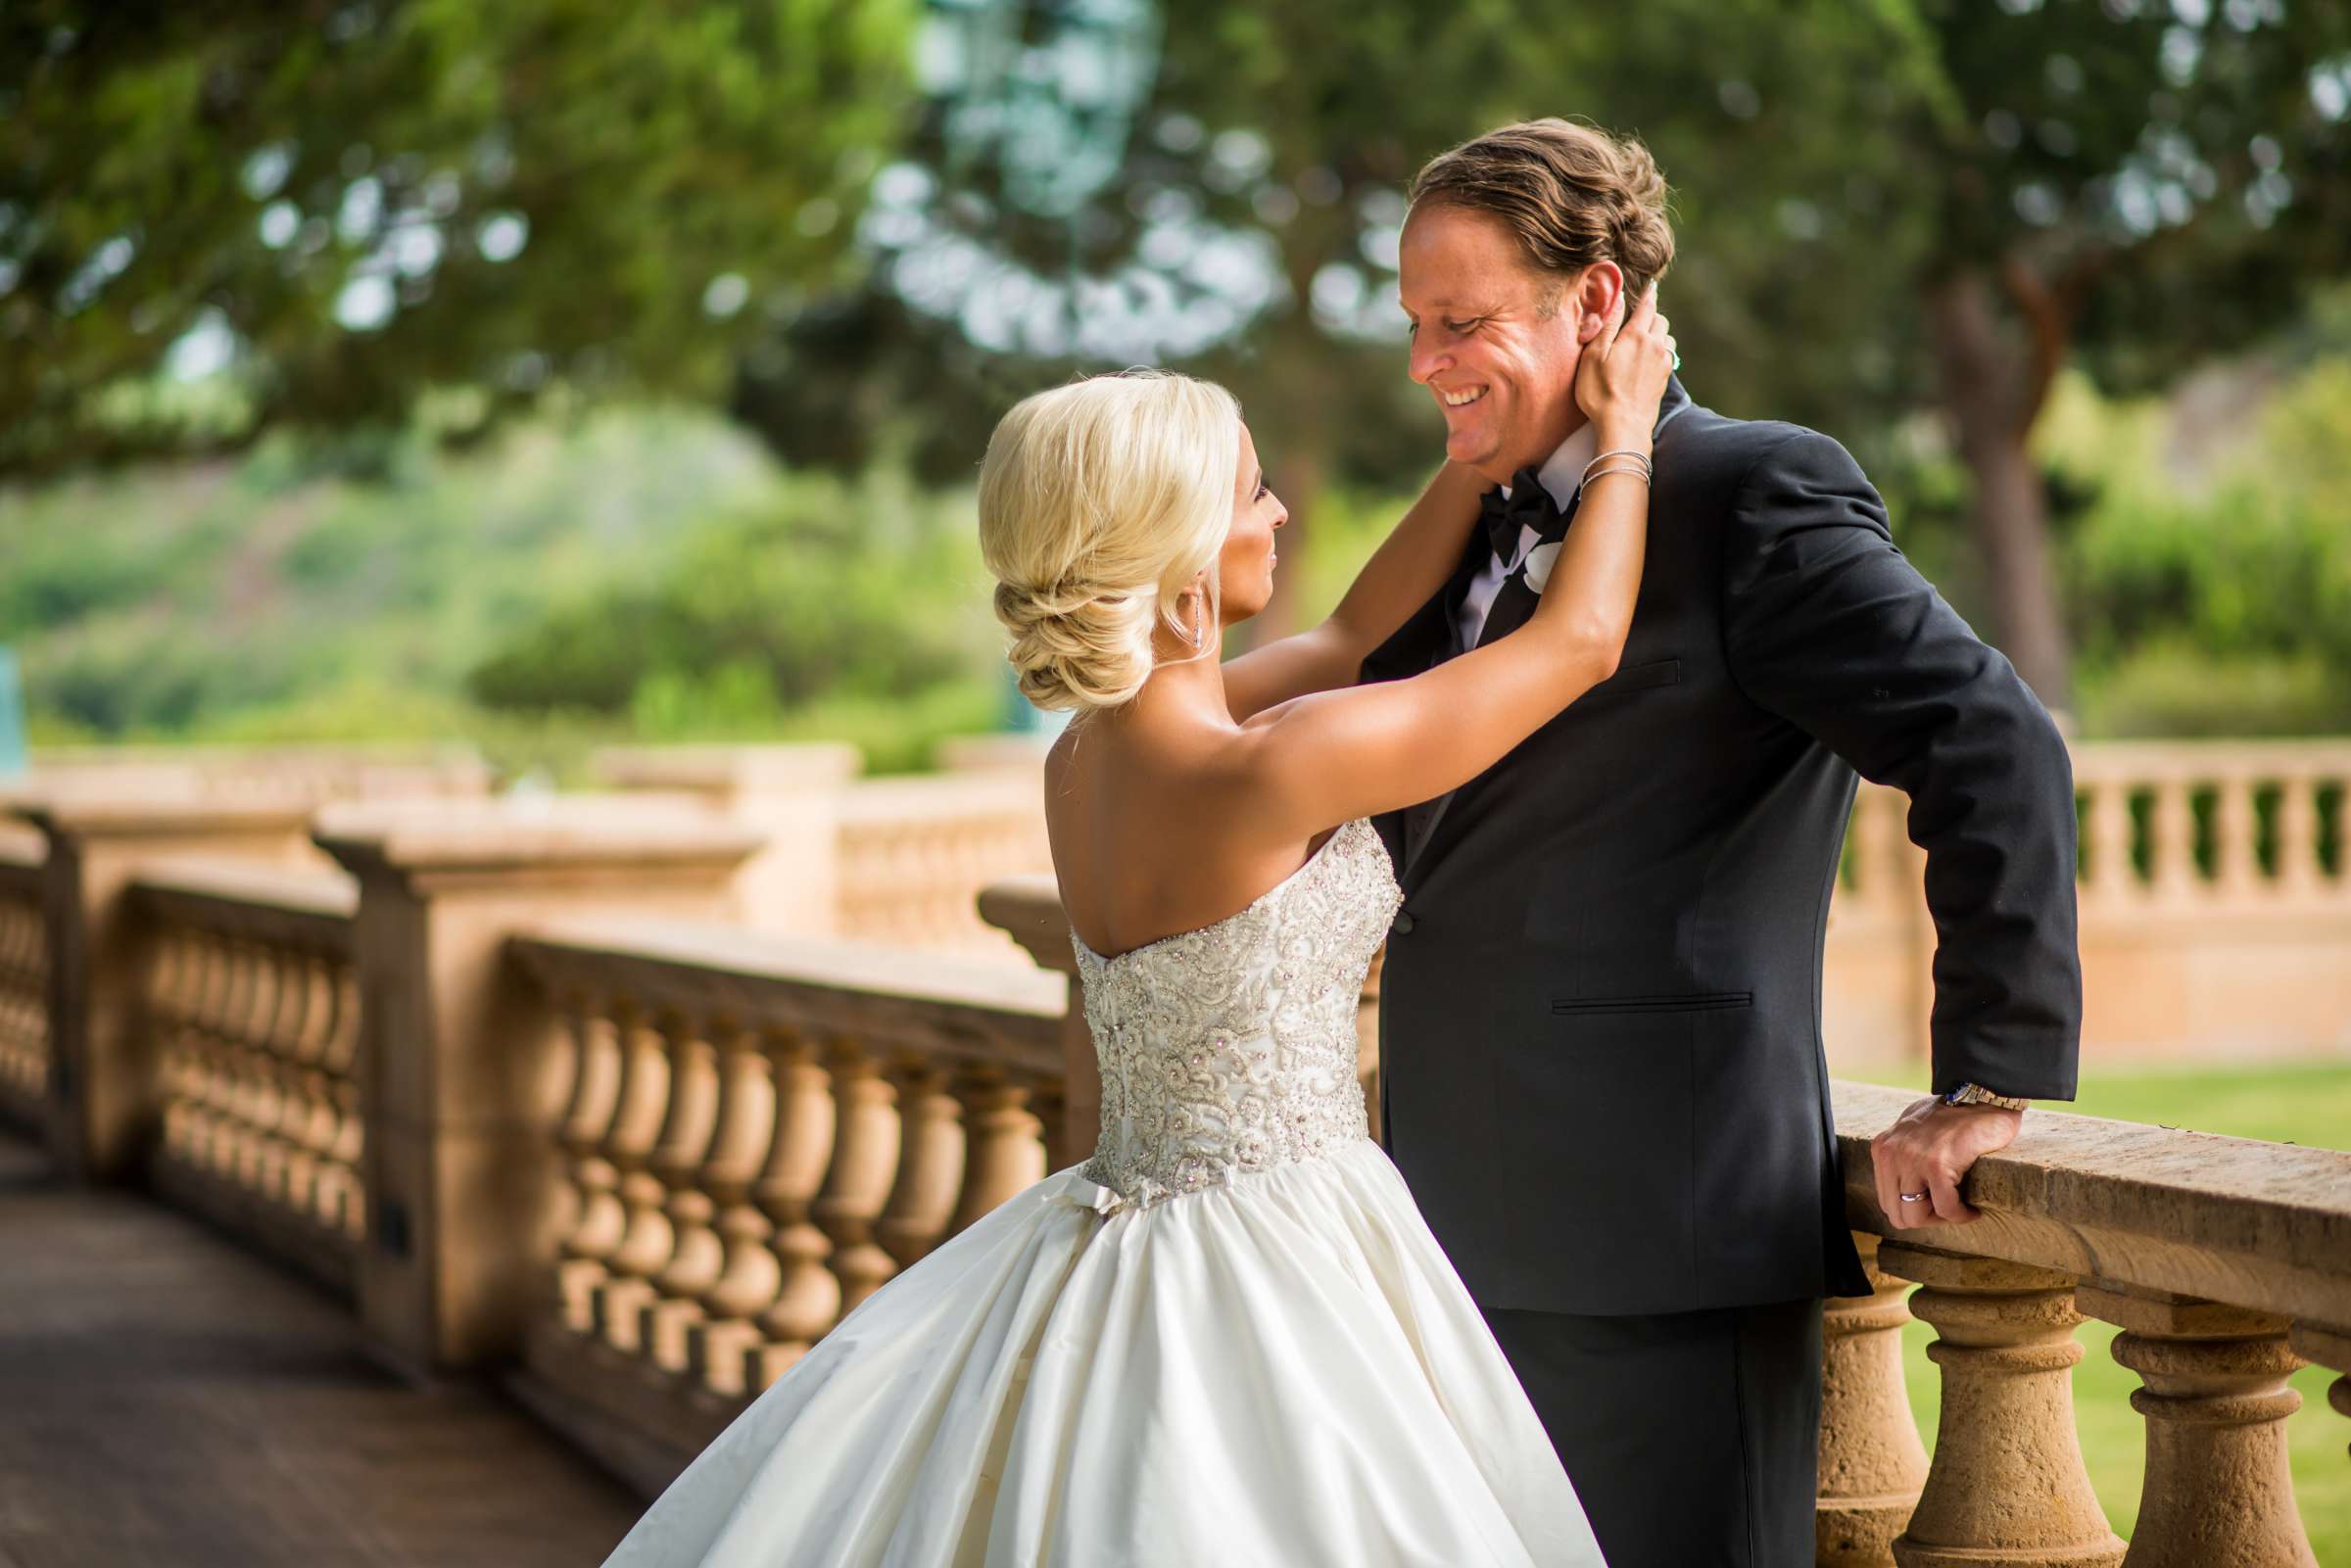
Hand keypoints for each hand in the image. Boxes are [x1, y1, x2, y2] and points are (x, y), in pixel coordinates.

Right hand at [1573, 281, 1674, 446]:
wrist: (1623, 425)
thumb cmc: (1601, 392)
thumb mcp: (1594, 355)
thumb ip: (1607, 325)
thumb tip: (1617, 300)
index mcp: (1636, 335)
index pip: (1647, 306)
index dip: (1648, 295)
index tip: (1650, 287)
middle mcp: (1655, 345)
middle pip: (1660, 320)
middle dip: (1651, 314)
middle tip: (1638, 316)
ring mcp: (1662, 363)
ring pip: (1666, 337)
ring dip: (1657, 333)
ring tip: (1643, 339)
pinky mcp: (1664, 379)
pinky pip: (1667, 355)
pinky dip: (1660, 350)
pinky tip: (1649, 359)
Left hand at [1869, 1095, 2023, 1227]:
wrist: (1981, 1094)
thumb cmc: (1955, 1114)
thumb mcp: (1914, 1131)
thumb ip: (1903, 1154)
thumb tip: (1905, 1188)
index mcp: (1883, 1149)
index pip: (1887, 1201)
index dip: (1913, 1210)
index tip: (1936, 1204)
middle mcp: (1891, 1155)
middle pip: (1897, 1214)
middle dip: (1926, 1219)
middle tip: (1950, 1210)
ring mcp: (1911, 1160)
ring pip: (1916, 1217)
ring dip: (1942, 1219)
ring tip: (1961, 1209)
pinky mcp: (1936, 1165)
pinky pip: (1946, 1208)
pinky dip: (1961, 1215)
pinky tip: (1972, 1209)